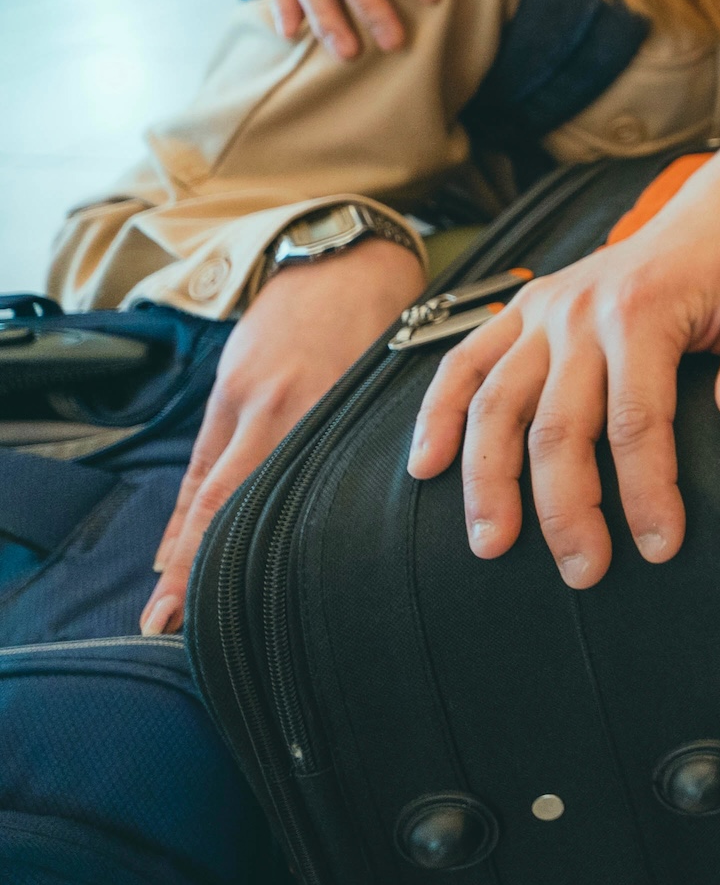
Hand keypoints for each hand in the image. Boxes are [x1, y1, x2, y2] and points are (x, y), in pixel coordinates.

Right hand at [143, 238, 426, 633]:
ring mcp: (241, 401)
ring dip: (180, 549)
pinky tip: (172, 554)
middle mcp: (271, 408)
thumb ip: (377, 436)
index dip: (241, 549)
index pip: (271, 492)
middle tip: (166, 627)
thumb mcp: (387, 375)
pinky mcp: (227, 392)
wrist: (341, 257)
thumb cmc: (383, 319)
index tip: (225, 601)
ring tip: (162, 610)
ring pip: (204, 487)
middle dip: (192, 567)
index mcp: (318, 405)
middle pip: (220, 501)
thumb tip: (393, 499)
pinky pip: (202, 462)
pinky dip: (185, 510)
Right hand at [405, 169, 719, 587]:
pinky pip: (463, 364)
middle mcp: (579, 313)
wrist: (716, 207)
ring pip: (496, 404)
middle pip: (558, 426)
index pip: (637, 421)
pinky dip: (437, 414)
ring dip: (488, 480)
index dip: (646, 490)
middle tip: (582, 571)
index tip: (658, 545)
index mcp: (642, 312)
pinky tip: (426, 467)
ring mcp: (543, 311)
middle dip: (566, 508)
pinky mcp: (522, 311)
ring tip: (491, 543)